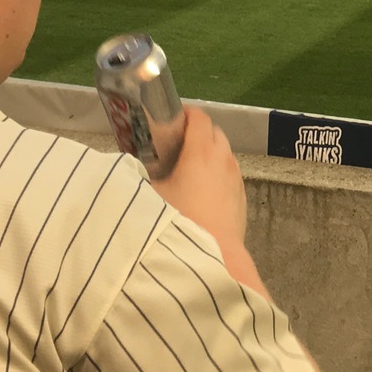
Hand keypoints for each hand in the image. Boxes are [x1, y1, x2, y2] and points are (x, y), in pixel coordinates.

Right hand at [152, 106, 247, 254]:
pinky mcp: (242, 197)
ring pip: (224, 154)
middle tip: (176, 145)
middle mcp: (223, 159)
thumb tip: (130, 171)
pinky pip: (230, 175)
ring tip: (189, 170)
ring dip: (209, 154)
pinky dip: (218, 174)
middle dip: (197, 133)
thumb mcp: (149, 197)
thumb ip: (140, 178)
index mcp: (201, 152)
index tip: (170, 120)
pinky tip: (203, 192)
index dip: (185, 114)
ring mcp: (236, 178)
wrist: (214, 257)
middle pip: (214, 132)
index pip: (199, 117)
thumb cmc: (179, 222)